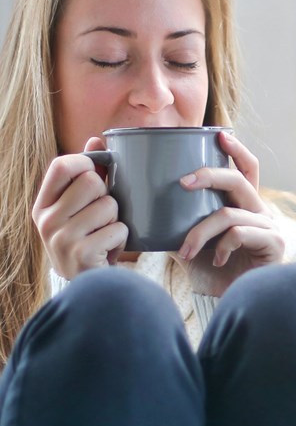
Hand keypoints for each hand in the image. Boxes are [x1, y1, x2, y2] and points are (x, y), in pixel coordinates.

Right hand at [32, 137, 128, 278]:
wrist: (87, 286)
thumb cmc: (86, 240)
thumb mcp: (78, 209)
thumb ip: (86, 174)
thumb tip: (96, 139)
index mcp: (43, 205)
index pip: (62, 165)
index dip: (85, 163)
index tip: (96, 173)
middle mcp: (46, 221)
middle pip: (92, 182)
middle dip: (107, 196)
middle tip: (103, 215)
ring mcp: (62, 238)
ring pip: (109, 205)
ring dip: (117, 219)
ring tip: (106, 234)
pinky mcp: (82, 254)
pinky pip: (118, 229)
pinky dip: (122, 238)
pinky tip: (109, 249)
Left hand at [172, 131, 284, 295]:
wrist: (231, 305)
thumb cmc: (212, 273)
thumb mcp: (189, 242)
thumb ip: (176, 223)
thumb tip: (140, 205)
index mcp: (244, 206)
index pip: (247, 169)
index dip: (237, 150)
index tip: (220, 135)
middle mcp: (261, 212)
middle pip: (237, 180)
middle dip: (208, 175)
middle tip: (182, 182)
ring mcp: (270, 227)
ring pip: (228, 213)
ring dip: (200, 232)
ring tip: (185, 251)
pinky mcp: (274, 244)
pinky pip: (239, 233)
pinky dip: (221, 246)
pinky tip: (216, 260)